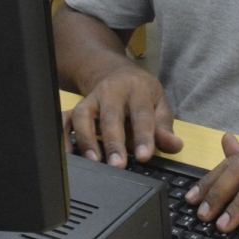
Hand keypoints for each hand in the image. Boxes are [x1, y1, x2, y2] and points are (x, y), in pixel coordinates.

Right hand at [63, 64, 182, 168]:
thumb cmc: (141, 94)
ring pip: (83, 115)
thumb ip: (165, 127)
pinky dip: (63, 136)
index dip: (144, 136)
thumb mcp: (159, 104)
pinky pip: (64, 119)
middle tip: (118, 166)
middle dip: (114, 142)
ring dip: (86, 139)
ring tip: (94, 162)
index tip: (144, 156)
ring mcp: (91, 98)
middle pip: (111, 116)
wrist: (115, 72)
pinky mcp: (76, 106)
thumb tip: (175, 147)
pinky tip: (69, 155)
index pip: (141, 114)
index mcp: (137, 90)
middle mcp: (111, 92)